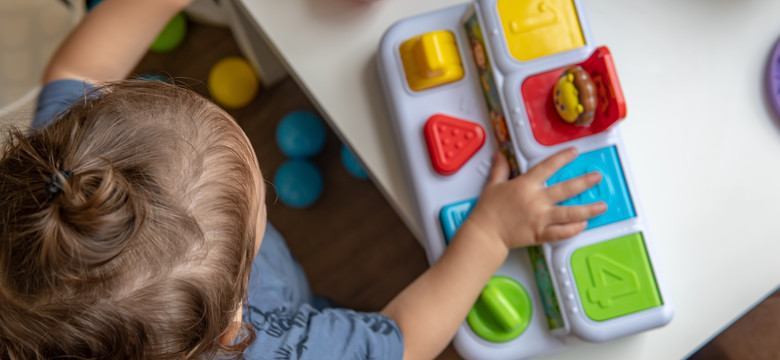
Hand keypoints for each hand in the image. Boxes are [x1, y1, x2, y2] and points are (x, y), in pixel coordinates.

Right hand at [465, 148, 605, 250]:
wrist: (485, 233)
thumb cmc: (488, 210)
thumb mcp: (493, 185)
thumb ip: (500, 169)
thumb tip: (500, 155)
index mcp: (525, 185)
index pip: (548, 167)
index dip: (563, 158)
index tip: (575, 152)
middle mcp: (536, 200)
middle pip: (566, 189)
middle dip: (585, 182)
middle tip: (597, 177)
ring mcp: (540, 218)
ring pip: (570, 213)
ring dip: (588, 209)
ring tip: (602, 206)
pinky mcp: (540, 234)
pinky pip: (561, 232)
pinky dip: (573, 229)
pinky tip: (583, 225)